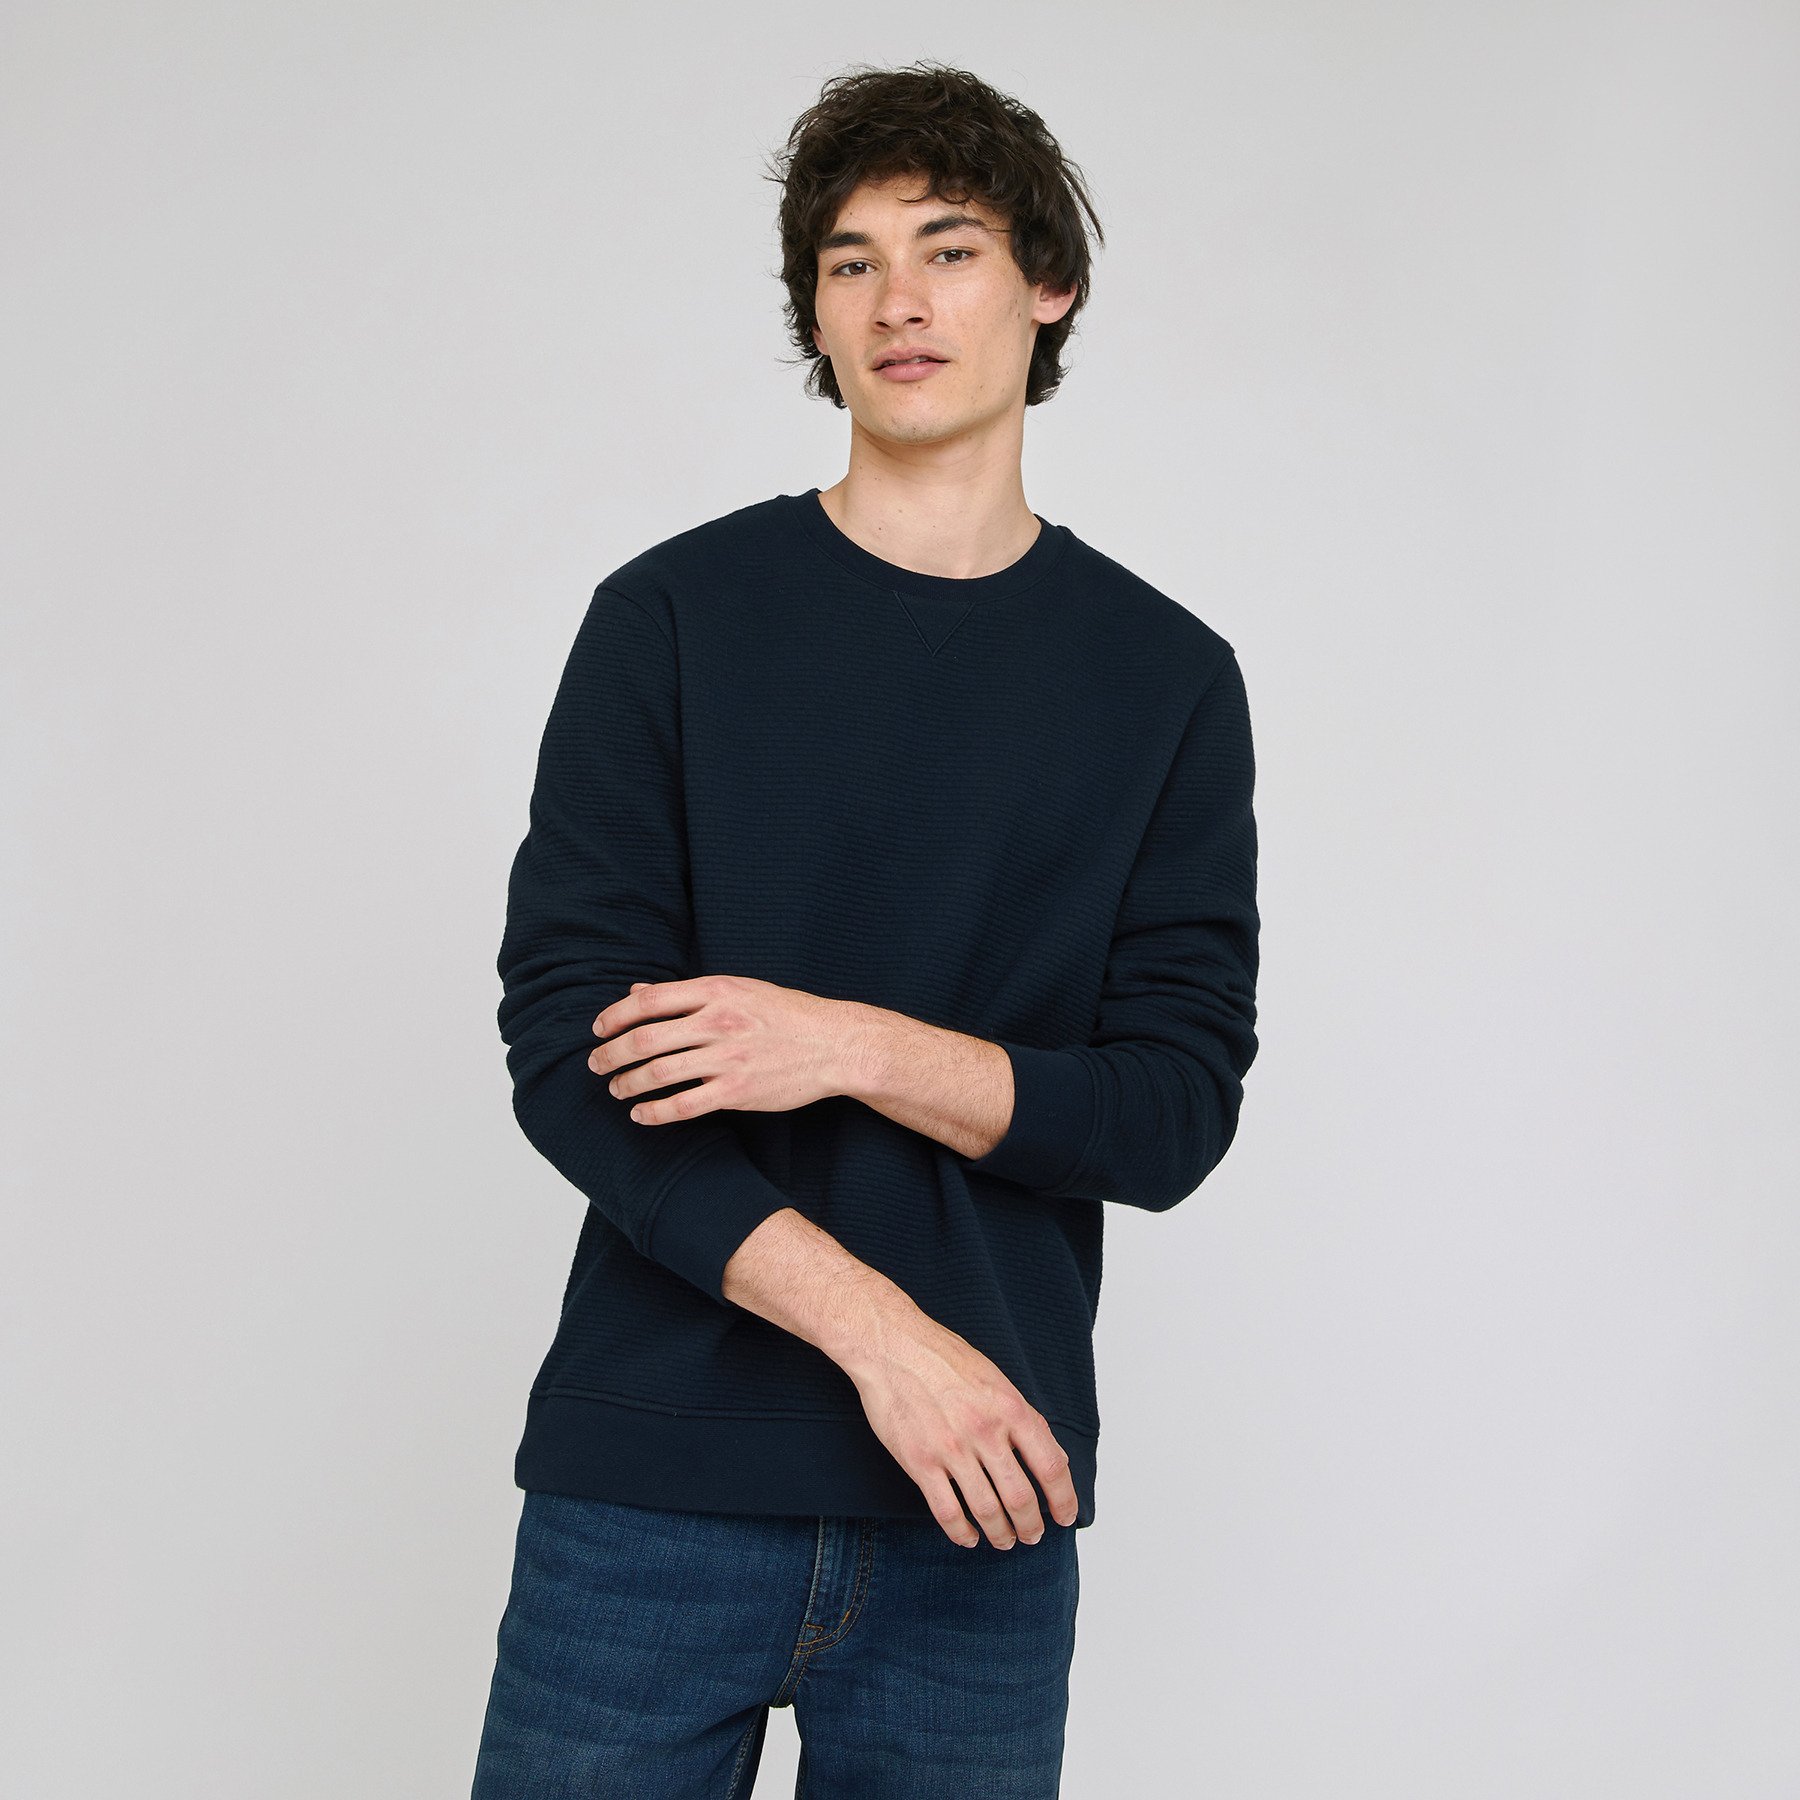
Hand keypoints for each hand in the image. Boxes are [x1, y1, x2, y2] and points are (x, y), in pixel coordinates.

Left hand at [590, 976, 872, 1123]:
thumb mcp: (741, 989)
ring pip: (658, 1073)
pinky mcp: (738, 1092)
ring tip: (616, 1089)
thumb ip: (688, 992)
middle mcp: (719, 1021)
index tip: (598, 1029)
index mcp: (718, 990)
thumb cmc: (788, 1014)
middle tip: (596, 1064)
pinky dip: (655, 1112)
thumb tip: (637, 992)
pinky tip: (641, 1114)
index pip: (649, 1000)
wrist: (834, 1044)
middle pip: (645, 1039)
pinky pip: (683, 1105)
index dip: (615, 1016)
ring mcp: (728, 1058)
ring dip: (627, 1084)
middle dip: (611, 1054)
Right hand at [840, 1298, 1081, 1549]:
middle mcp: (985, 1431)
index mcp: (1010, 1407)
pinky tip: (968, 1537)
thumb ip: (1019, 1415)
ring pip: (987, 1511)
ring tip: (1004, 1540)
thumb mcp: (994, 1378)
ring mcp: (952, 1448)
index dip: (1064, 1499)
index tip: (1065, 1515)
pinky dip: (961, 1532)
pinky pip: (947, 1511)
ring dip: (1000, 1534)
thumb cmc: (942, 1356)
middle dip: (1031, 1526)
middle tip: (1033, 1536)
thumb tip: (1044, 1452)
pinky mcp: (920, 1461)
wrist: (891, 1345)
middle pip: (1021, 1497)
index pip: (1052, 1466)